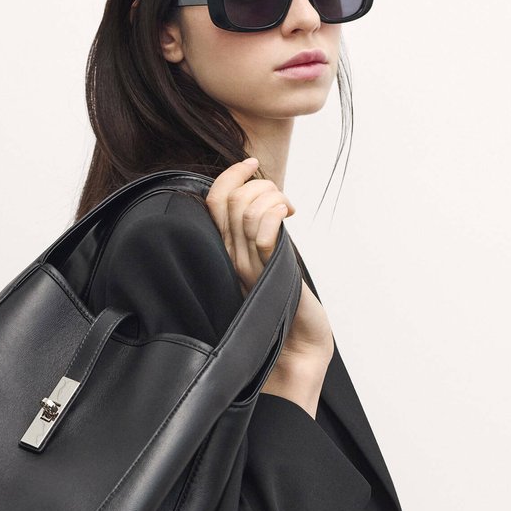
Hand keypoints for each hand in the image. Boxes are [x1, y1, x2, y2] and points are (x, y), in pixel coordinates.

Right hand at [204, 158, 333, 365]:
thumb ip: (258, 229)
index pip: (212, 199)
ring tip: (286, 210)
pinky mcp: (267, 275)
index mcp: (225, 249)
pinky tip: (288, 216)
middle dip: (260, 184)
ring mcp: (247, 266)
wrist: (297, 346)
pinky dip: (276, 213)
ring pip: (247, 209)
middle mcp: (229, 256)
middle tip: (281, 201)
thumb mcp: (268, 256)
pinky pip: (263, 234)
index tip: (252, 164)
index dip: (230, 174)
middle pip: (229, 198)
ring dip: (272, 196)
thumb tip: (262, 192)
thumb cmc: (286, 300)